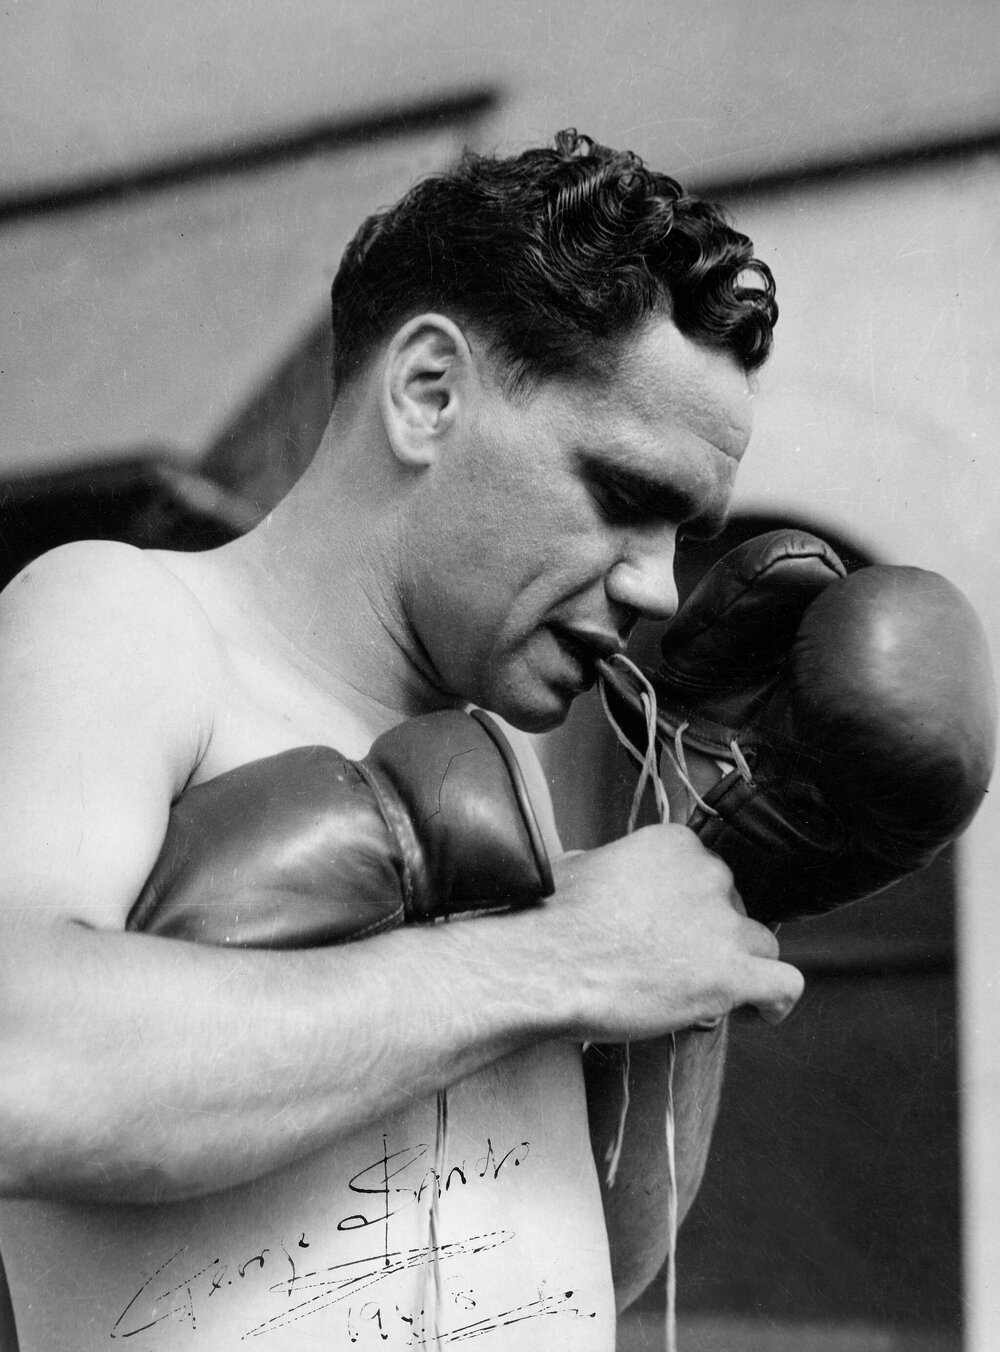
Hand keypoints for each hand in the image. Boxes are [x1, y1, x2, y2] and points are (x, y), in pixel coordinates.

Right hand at [539, 824, 802, 1042]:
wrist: (546, 963)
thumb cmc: (551, 920)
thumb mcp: (581, 867)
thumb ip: (613, 867)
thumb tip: (604, 875)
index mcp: (675, 844)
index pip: (706, 873)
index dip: (692, 906)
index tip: (673, 929)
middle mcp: (707, 874)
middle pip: (733, 906)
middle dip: (711, 936)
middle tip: (675, 965)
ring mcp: (723, 924)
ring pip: (761, 944)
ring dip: (739, 966)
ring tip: (708, 990)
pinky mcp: (730, 973)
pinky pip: (783, 984)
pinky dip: (774, 1001)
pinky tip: (758, 1011)